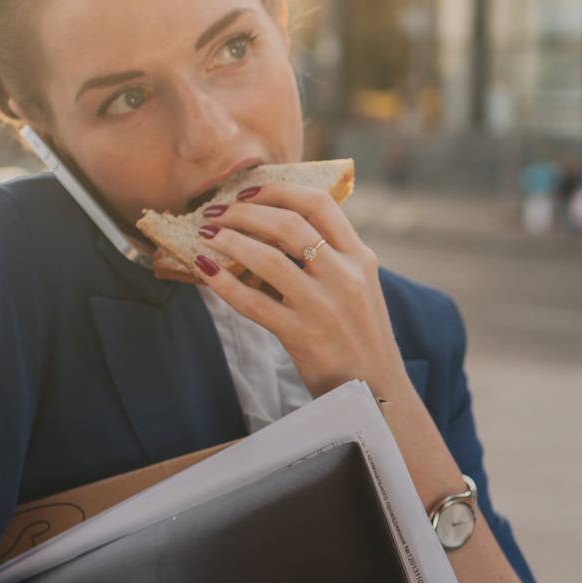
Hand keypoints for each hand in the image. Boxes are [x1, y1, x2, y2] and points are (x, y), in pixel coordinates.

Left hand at [192, 184, 409, 399]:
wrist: (376, 391)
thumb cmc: (360, 337)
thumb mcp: (361, 287)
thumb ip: (333, 257)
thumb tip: (279, 227)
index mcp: (361, 258)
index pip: (319, 203)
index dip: (277, 190)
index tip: (249, 192)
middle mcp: (345, 276)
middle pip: (287, 224)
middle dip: (243, 212)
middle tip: (216, 211)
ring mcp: (323, 306)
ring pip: (266, 258)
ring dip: (228, 240)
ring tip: (206, 235)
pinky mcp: (301, 335)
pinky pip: (251, 301)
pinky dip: (223, 282)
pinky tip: (205, 270)